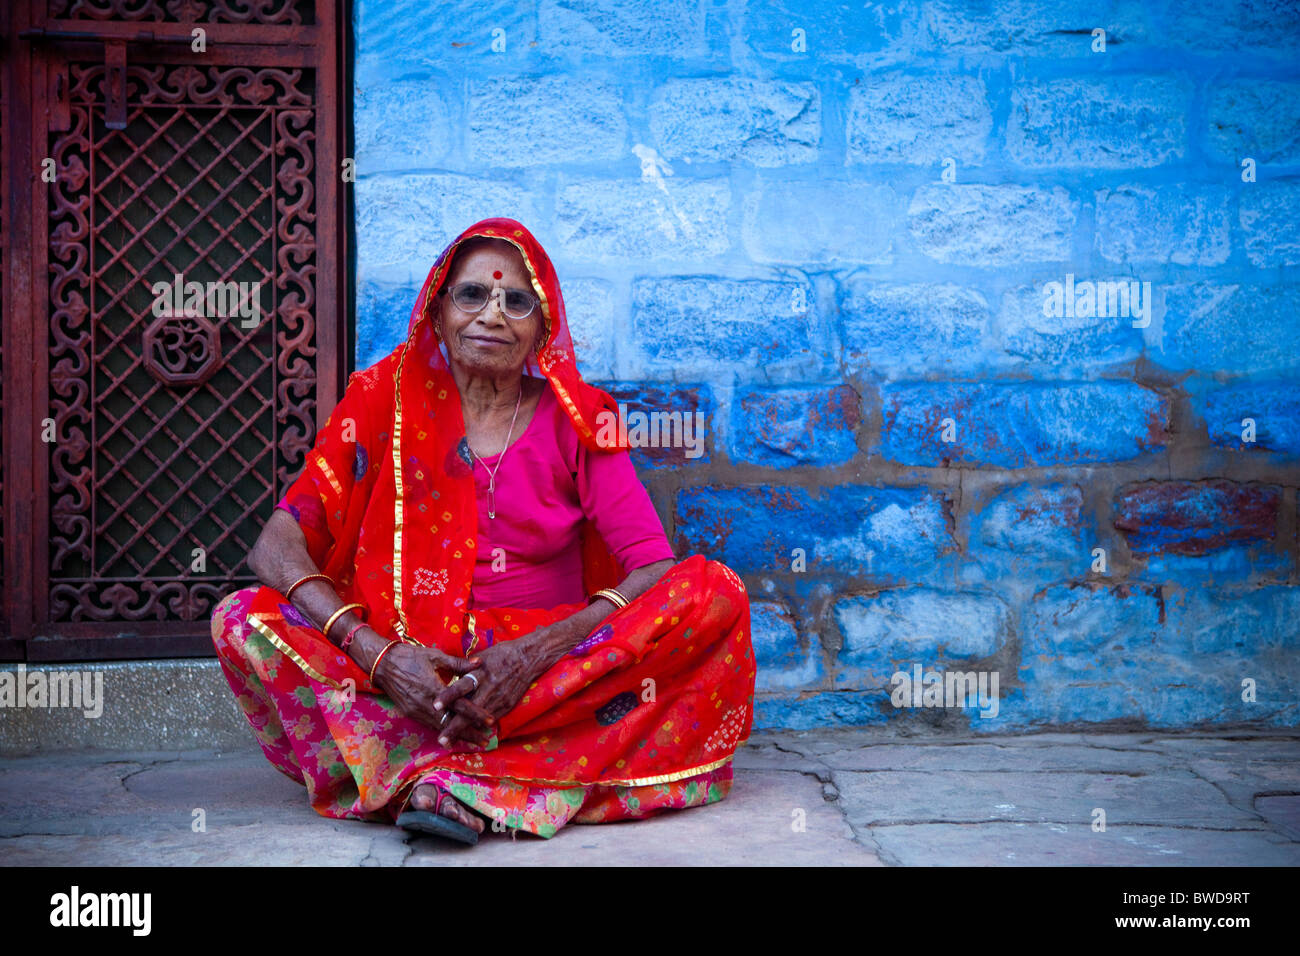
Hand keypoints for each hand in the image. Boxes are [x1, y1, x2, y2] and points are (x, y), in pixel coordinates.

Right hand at [371, 643, 494, 744]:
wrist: (383, 664)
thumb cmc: (412, 657)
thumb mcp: (435, 656)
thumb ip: (458, 663)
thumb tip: (479, 663)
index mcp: (434, 688)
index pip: (460, 706)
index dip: (476, 715)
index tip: (491, 722)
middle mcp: (426, 704)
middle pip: (452, 723)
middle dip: (469, 733)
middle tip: (486, 741)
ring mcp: (417, 710)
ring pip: (441, 728)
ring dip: (457, 735)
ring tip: (474, 742)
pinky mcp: (411, 713)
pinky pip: (430, 725)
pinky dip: (443, 731)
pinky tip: (453, 736)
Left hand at [432, 634, 547, 749]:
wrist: (528, 657)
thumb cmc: (501, 653)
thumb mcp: (481, 656)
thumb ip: (465, 669)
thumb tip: (448, 677)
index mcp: (480, 673)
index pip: (461, 686)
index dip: (448, 696)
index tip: (434, 706)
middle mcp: (489, 688)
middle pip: (469, 711)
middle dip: (454, 726)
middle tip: (441, 740)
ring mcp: (499, 699)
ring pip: (479, 720)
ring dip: (465, 733)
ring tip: (450, 743)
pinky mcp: (507, 706)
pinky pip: (491, 720)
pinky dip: (479, 729)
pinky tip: (469, 738)